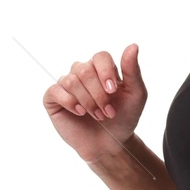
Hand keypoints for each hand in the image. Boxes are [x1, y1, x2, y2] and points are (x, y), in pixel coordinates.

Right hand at [43, 45, 147, 161]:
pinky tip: (80, 113)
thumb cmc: (123, 118)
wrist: (110, 144)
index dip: (106, 72)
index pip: (100, 57)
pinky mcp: (53, 97)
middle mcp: (82, 72)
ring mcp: (66, 84)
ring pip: (71, 80)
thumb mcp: (136, 95)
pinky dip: (69, 102)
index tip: (113, 91)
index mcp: (101, 68)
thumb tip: (133, 46)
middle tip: (108, 112)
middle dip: (98, 94)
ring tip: (97, 115)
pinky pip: (55, 90)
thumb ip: (133, 71)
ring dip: (87, 101)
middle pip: (84, 70)